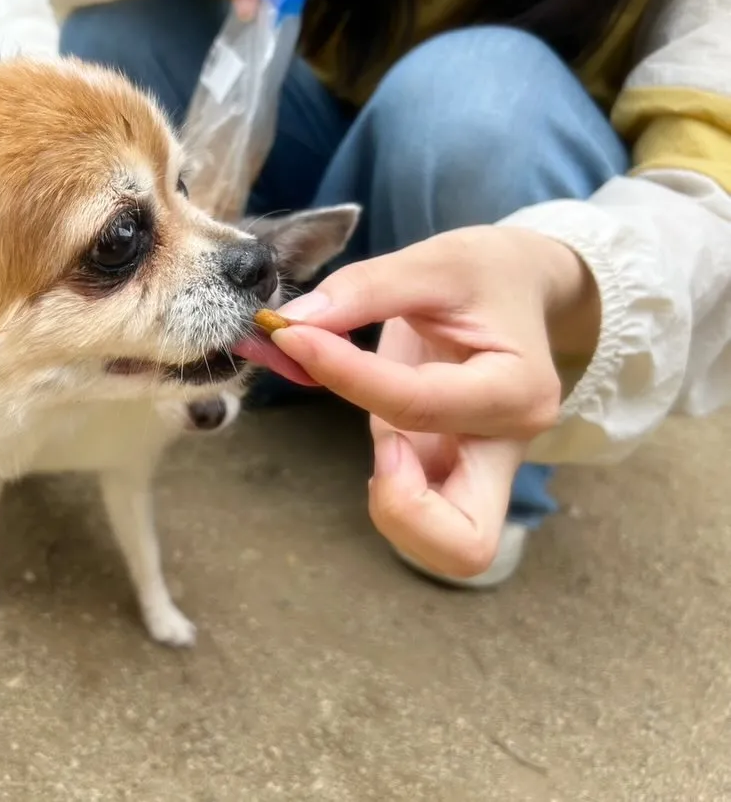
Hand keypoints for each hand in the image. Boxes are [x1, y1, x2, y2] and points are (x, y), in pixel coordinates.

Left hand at [266, 226, 600, 577]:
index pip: (415, 405)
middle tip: (380, 448)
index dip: (343, 375)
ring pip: (447, 549)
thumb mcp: (434, 262)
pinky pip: (423, 520)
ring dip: (394, 507)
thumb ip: (363, 290)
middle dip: (401, 510)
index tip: (293, 336)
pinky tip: (386, 446)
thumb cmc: (486, 275)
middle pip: (466, 544)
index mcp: (518, 389)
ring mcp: (482, 470)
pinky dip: (393, 498)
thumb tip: (290, 323)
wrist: (522, 289)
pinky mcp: (453, 474)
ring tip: (383, 442)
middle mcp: (507, 446)